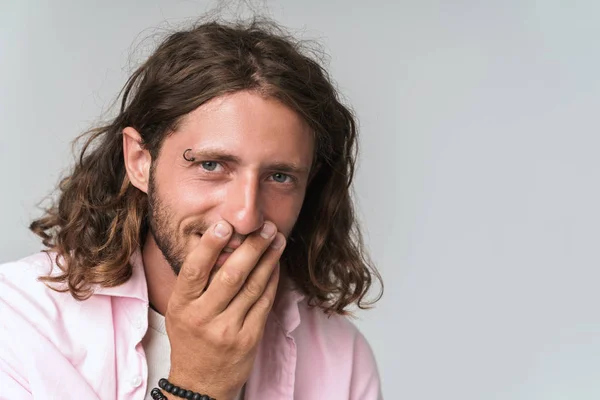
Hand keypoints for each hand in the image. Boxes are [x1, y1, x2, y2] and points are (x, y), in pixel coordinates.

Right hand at [165, 220, 284, 399]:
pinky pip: (264, 303)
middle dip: (252, 247)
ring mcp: (227, 330)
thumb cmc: (191, 339)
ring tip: (277, 239)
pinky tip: (276, 264)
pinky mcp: (249, 338)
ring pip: (252, 287)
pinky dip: (272, 280)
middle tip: (265, 226)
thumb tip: (220, 243)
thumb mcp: (180, 311)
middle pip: (231, 275)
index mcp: (182, 306)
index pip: (194, 271)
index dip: (210, 246)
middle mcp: (203, 318)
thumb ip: (196, 283)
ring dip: (268, 259)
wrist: (201, 383)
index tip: (225, 225)